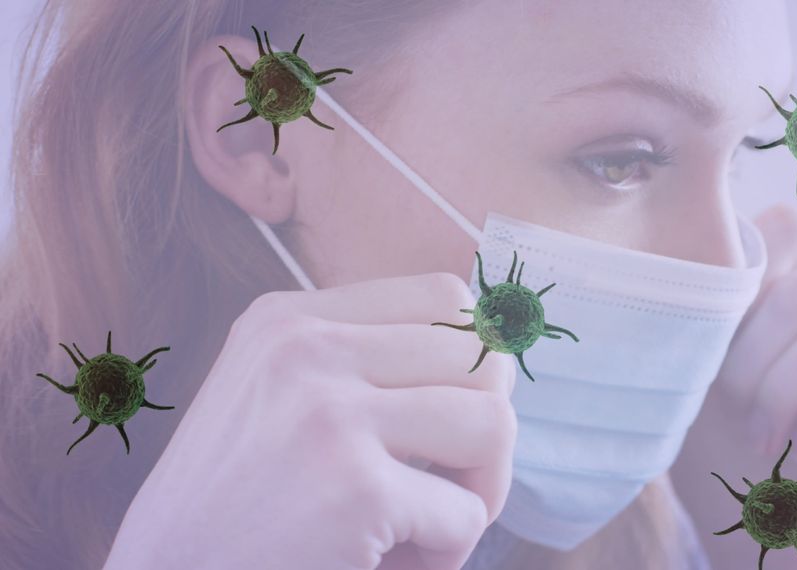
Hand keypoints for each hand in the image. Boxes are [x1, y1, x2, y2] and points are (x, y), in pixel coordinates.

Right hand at [103, 274, 517, 569]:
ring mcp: (327, 413)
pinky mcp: (352, 488)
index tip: (448, 423)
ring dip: (482, 487)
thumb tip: (490, 351)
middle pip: (481, 354)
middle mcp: (305, 348)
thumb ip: (357, 364)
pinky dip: (449, 551)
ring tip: (433, 523)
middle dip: (486, 427)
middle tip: (449, 481)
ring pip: (494, 421)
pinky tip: (394, 563)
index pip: (444, 299)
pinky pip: (466, 514)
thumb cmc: (231, 510)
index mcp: (287, 320)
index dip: (472, 364)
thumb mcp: (273, 400)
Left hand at [678, 204, 796, 568]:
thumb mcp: (697, 375)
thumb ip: (702, 317)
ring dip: (788, 388)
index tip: (715, 332)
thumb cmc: (728, 449)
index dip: (745, 268)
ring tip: (766, 434)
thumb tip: (679, 266)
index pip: (788, 226)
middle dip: (753, 357)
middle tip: (733, 407)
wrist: (773, 530)